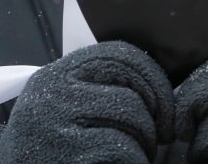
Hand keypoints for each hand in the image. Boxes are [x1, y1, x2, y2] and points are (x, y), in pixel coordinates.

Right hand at [0, 42, 173, 163]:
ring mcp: (59, 124)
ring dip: (146, 143)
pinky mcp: (68, 153)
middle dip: (156, 115)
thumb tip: (153, 81)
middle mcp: (55, 92)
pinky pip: (124, 149)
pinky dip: (136, 161)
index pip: (119, 54)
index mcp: (57, 75)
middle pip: (131, 87)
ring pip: (133, 118)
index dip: (152, 78)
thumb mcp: (59, 106)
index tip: (163, 106)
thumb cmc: (44, 149)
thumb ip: (93, 87)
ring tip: (137, 156)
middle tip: (160, 136)